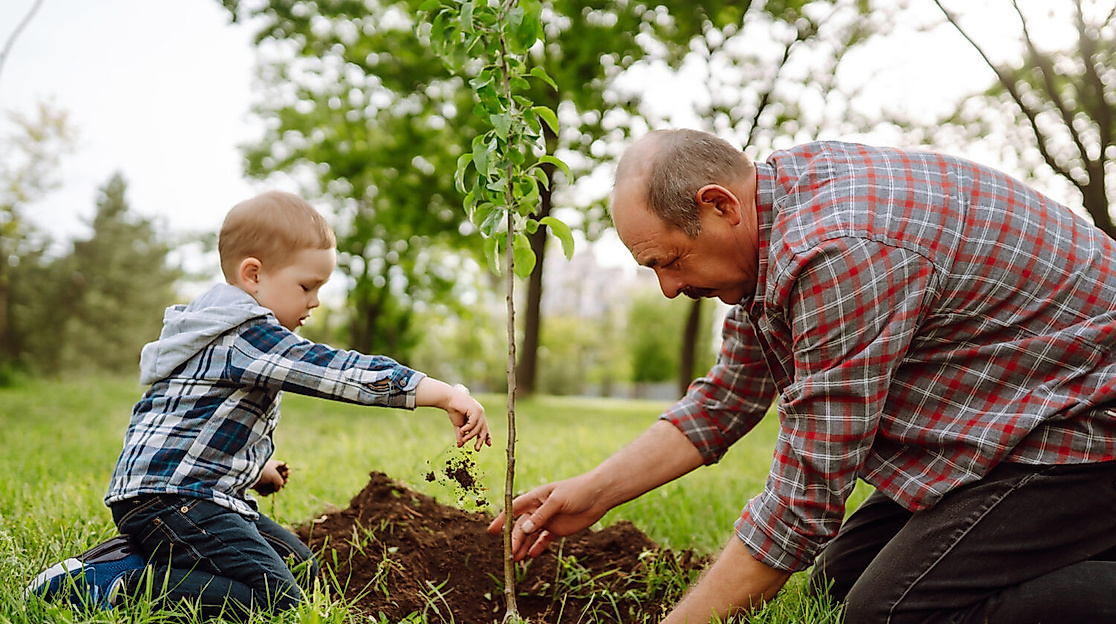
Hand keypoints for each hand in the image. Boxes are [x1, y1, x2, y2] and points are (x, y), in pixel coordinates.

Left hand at [252, 459, 289, 495]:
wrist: (249, 476)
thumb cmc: (264, 473)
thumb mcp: (276, 477)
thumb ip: (280, 482)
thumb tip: (278, 489)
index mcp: (273, 464)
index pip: (283, 465)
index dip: (286, 470)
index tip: (288, 473)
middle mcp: (269, 470)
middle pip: (278, 476)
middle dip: (281, 481)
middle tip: (285, 482)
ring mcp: (264, 477)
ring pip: (272, 484)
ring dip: (273, 488)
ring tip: (274, 490)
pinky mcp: (258, 484)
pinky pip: (264, 488)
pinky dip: (265, 491)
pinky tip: (264, 493)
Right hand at [417, 379, 491, 450]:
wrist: (448, 400)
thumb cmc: (454, 410)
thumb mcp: (458, 425)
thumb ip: (460, 435)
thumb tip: (460, 446)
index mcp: (478, 417)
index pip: (485, 428)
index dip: (487, 436)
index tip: (488, 445)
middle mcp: (481, 414)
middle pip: (484, 429)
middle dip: (480, 440)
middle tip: (476, 449)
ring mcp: (479, 411)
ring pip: (478, 428)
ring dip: (471, 435)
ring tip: (464, 439)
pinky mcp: (475, 410)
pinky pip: (474, 423)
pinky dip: (468, 428)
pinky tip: (462, 431)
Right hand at [486, 473, 610, 559]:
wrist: (600, 495)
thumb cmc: (578, 491)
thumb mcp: (558, 501)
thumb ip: (541, 515)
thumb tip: (524, 529)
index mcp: (536, 497)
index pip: (514, 508)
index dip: (502, 519)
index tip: (492, 531)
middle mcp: (539, 509)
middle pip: (521, 526)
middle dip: (514, 540)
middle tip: (509, 554)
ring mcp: (548, 520)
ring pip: (531, 535)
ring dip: (523, 546)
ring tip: (517, 560)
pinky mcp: (558, 529)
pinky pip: (543, 540)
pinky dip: (537, 548)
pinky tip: (530, 556)